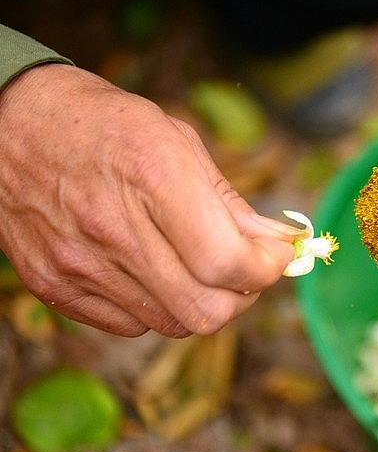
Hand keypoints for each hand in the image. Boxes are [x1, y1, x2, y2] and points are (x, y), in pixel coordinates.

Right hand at [0, 64, 296, 336]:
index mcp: (153, 176)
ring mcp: (79, 264)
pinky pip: (131, 326)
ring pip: (174, 324)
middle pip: (207, 311)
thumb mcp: (177, 140)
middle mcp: (113, 228)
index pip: (228, 262)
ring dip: (203, 302)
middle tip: (245, 269)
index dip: (267, 269)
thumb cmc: (105, 125)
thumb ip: (229, 201)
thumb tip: (277, 244)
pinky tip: (154, 271)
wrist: (10, 124)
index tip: (277, 257)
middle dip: (242, 296)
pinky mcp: (54, 287)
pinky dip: (158, 307)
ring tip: (199, 267)